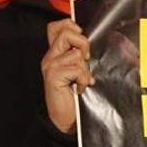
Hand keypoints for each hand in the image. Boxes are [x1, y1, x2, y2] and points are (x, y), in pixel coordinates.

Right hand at [42, 19, 94, 133]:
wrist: (67, 119)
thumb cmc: (74, 96)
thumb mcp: (79, 71)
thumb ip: (82, 55)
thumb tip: (95, 41)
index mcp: (56, 53)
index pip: (58, 27)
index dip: (71, 26)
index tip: (81, 38)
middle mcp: (51, 57)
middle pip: (67, 33)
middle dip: (82, 43)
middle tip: (86, 59)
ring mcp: (50, 65)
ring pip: (76, 54)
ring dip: (85, 69)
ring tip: (82, 81)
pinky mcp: (54, 75)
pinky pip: (77, 69)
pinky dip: (83, 79)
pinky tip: (80, 88)